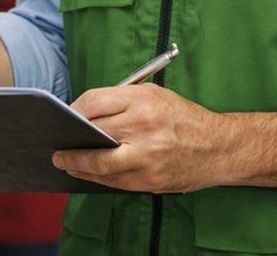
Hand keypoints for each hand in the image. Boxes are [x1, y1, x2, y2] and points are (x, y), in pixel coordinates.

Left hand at [52, 84, 223, 192]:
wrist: (219, 147)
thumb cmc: (184, 118)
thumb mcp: (155, 95)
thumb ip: (121, 101)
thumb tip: (85, 112)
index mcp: (142, 100)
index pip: (93, 102)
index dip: (74, 110)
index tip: (66, 115)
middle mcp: (143, 126)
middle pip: (91, 132)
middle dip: (70, 139)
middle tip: (57, 143)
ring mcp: (145, 156)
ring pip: (97, 163)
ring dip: (75, 163)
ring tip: (63, 160)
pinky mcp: (149, 179)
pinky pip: (113, 180)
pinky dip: (95, 177)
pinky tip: (86, 172)